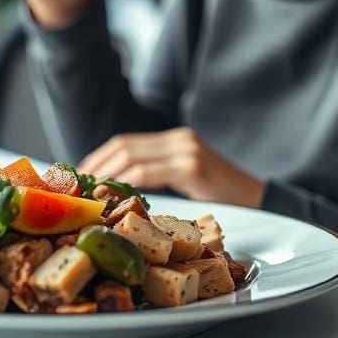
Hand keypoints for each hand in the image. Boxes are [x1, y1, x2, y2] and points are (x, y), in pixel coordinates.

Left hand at [78, 127, 265, 207]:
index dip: (99, 157)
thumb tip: (120, 191)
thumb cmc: (224, 196)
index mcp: (174, 139)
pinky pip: (147, 172)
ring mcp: (184, 150)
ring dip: (105, 174)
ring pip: (131, 158)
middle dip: (95, 165)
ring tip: (88, 191)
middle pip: (123, 146)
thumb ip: (160, 176)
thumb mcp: (188, 179)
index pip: (126, 143)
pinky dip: (125, 182)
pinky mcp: (190, 166)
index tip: (79, 174)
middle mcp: (178, 139)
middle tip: (75, 184)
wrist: (262, 198)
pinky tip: (112, 194)